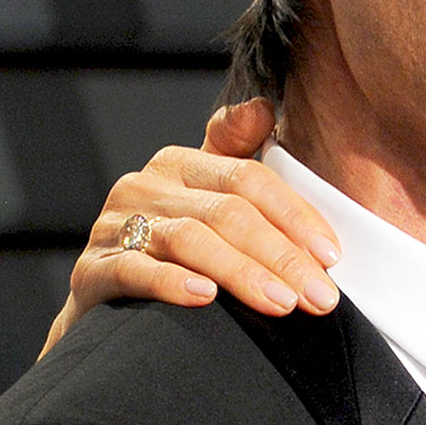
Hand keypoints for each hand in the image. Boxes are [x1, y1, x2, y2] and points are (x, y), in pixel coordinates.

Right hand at [41, 98, 341, 358]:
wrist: (105, 317)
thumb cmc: (174, 261)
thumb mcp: (208, 207)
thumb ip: (238, 160)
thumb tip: (266, 107)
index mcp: (180, 166)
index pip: (249, 178)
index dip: (295, 216)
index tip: (333, 256)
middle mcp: (144, 185)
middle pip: (226, 211)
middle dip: (282, 255)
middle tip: (320, 297)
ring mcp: (114, 225)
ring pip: (189, 239)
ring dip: (242, 273)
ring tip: (282, 304)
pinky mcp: (92, 270)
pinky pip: (135, 269)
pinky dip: (172, 282)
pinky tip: (206, 298)